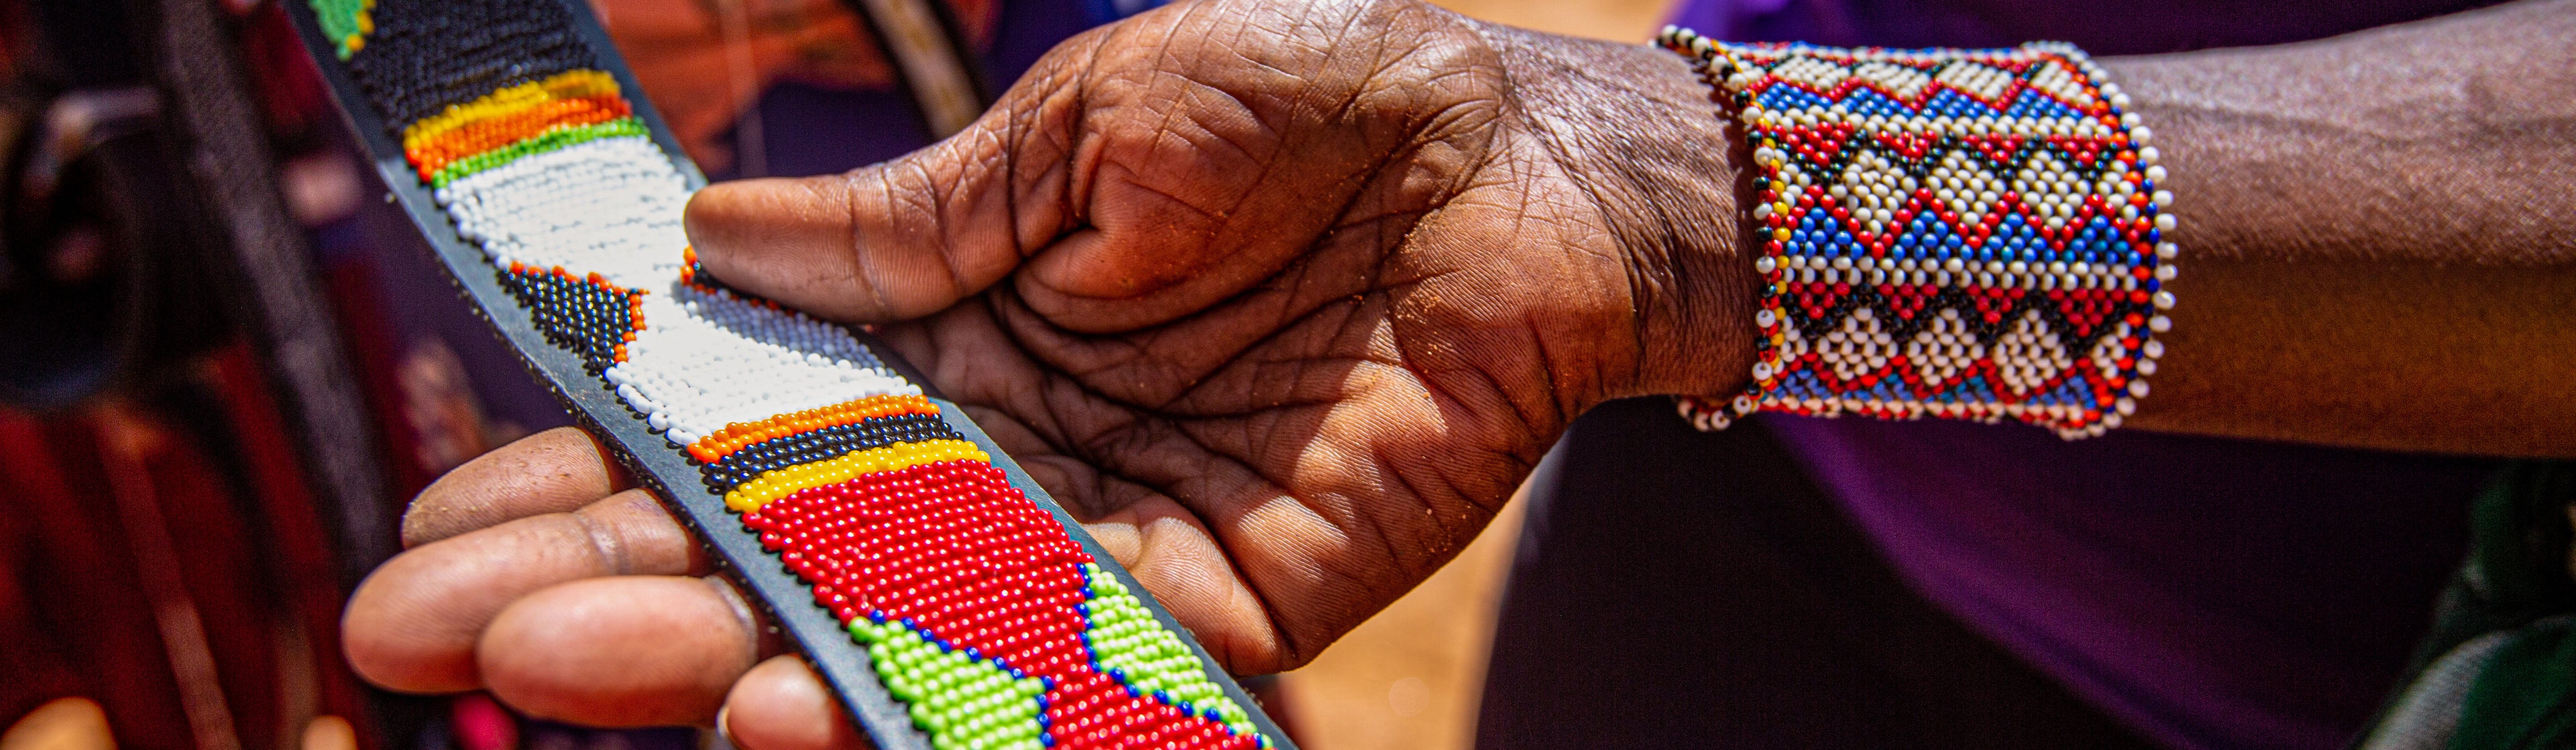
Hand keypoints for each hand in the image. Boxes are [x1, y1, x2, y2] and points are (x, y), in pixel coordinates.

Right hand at [343, 0, 1755, 744]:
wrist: (1506, 162)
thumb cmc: (1298, 103)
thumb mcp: (1073, 130)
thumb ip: (904, 224)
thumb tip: (701, 245)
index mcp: (941, 334)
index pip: (725, 431)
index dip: (583, 479)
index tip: (433, 532)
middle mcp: (992, 458)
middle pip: (766, 551)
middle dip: (596, 597)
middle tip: (417, 647)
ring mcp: (1091, 542)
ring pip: (877, 627)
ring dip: (719, 661)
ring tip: (557, 684)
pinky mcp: (1210, 605)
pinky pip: (1055, 670)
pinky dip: (926, 695)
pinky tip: (793, 715)